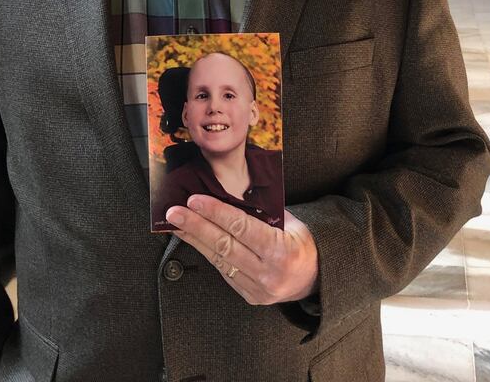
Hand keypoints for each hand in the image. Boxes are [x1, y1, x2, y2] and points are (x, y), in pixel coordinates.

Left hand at [165, 195, 318, 304]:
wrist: (315, 278)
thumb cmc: (301, 242)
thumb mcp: (290, 222)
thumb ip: (263, 211)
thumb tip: (231, 193)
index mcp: (280, 250)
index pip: (241, 228)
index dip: (215, 213)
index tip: (194, 200)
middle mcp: (267, 273)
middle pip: (224, 245)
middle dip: (195, 226)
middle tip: (174, 211)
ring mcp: (257, 288)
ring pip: (219, 260)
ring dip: (194, 240)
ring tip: (176, 224)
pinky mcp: (249, 296)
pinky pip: (223, 271)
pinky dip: (207, 253)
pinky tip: (193, 239)